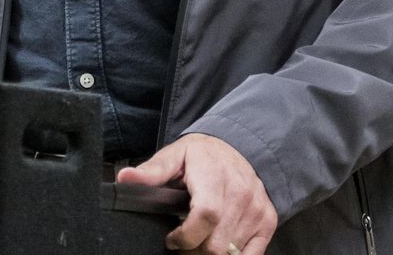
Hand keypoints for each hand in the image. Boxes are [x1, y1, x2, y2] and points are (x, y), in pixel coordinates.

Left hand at [116, 133, 275, 254]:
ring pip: (230, 253)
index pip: (206, 216)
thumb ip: (151, 171)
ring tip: (198, 241)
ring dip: (210, 254)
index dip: (185, 236)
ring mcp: (257, 209)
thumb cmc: (203, 156)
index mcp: (215, 176)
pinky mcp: (268, 221)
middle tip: (182, 244)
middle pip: (216, 244)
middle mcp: (241, 193)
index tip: (172, 240)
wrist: (239, 147)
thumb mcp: (174, 156)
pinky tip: (217, 243)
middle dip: (193, 251)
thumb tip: (125, 178)